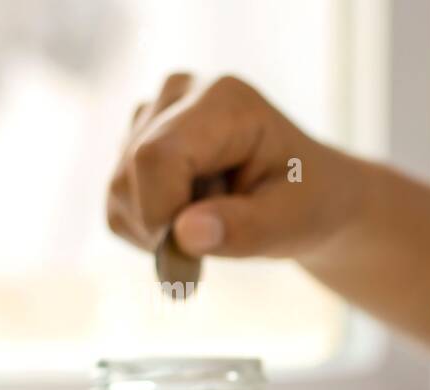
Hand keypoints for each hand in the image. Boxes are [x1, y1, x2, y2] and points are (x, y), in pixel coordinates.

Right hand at [106, 74, 362, 260]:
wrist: (312, 194)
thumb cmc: (309, 203)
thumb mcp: (295, 223)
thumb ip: (245, 229)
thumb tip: (184, 236)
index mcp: (225, 101)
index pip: (157, 156)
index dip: (160, 212)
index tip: (188, 254)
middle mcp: (179, 93)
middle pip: (130, 174)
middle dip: (167, 226)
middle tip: (224, 236)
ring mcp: (152, 115)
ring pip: (118, 191)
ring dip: (162, 228)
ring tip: (217, 217)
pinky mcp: (135, 142)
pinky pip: (117, 204)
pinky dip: (150, 229)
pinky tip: (194, 217)